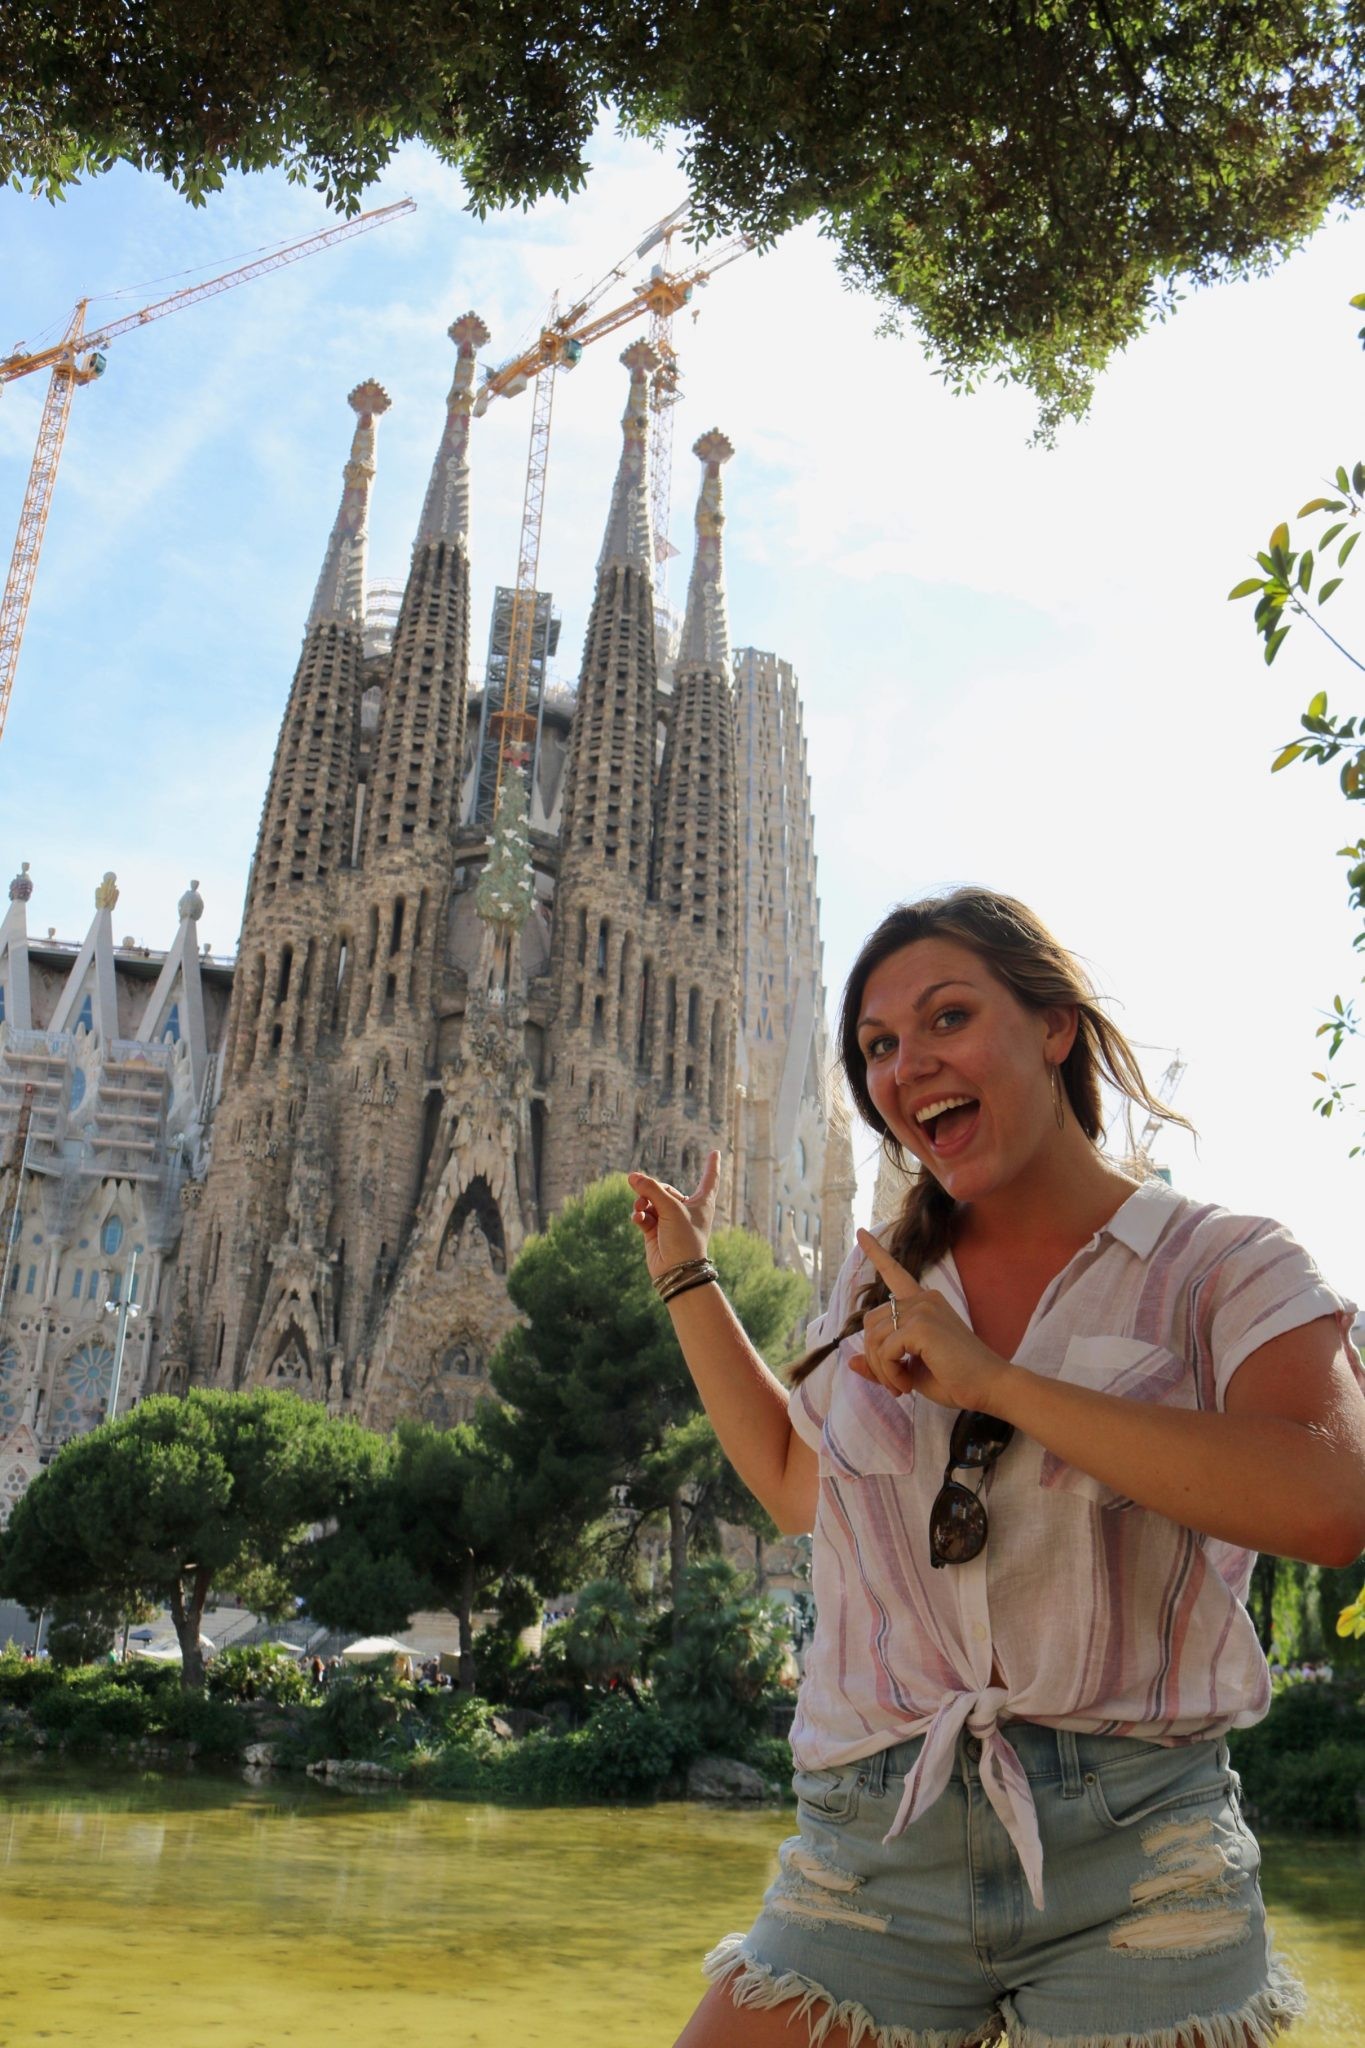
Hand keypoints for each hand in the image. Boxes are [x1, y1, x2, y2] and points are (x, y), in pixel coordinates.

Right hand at [628, 1151, 719, 1282]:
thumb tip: (632, 1176)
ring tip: (640, 1208)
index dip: (712, 1165)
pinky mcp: (655, 1231)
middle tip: (642, 1194)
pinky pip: (644, 1216)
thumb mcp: (670, 1208)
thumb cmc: (683, 1239)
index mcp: (702, 1202)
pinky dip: (639, 1216)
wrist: (676, 1270)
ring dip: (642, 1202)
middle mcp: (687, 1210)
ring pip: (651, 1201)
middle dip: (652, 1190)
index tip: (714, 1152)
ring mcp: (670, 1221)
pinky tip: (638, 1219)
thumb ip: (651, 1189)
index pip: (709, 1178)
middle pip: (666, 1189)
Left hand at [851, 1228, 1011, 1412]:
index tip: (861, 1232)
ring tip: (901, 1387)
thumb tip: (850, 1361)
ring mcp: (923, 1309)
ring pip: (874, 1338)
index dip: (875, 1253)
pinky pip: (885, 1350)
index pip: (895, 1273)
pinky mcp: (922, 1326)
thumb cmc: (956, 1379)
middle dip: (874, 1357)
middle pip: (871, 1323)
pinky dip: (889, 1372)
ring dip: (881, 1369)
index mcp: (925, 1304)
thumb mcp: (911, 1370)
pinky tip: (906, 1385)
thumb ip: (883, 1362)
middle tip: (894, 1384)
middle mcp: (924, 1299)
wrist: (990, 1387)